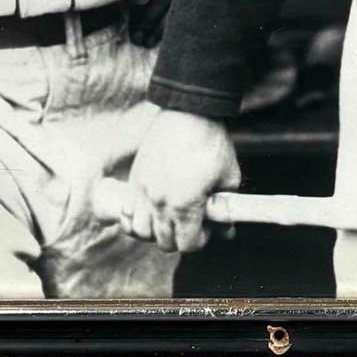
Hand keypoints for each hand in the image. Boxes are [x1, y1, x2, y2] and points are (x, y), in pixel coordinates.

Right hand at [120, 110, 240, 253]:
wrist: (189, 112)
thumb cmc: (211, 143)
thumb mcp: (229, 177)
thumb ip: (225, 208)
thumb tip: (227, 229)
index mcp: (185, 206)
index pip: (187, 245)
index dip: (201, 240)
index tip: (207, 227)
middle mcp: (160, 203)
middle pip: (164, 242)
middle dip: (180, 237)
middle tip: (191, 222)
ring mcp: (144, 191)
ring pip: (141, 231)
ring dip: (155, 231)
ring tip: (167, 219)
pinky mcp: (135, 179)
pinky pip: (126, 212)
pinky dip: (134, 218)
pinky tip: (148, 211)